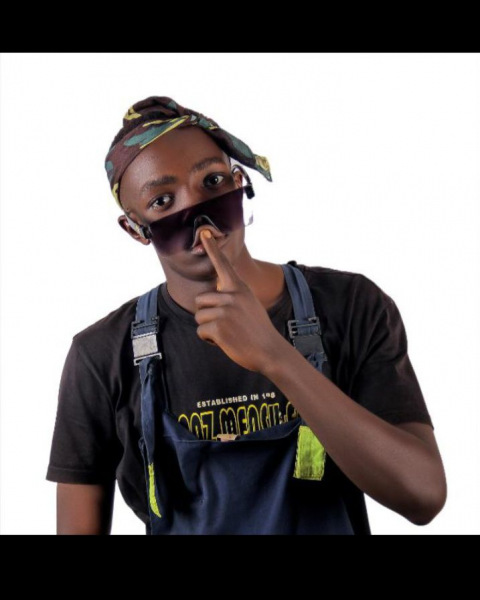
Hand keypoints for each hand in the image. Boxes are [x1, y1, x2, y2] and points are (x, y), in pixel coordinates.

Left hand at [194, 230, 287, 372]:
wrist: (270, 350)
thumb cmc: (258, 330)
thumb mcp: (249, 304)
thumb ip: (232, 296)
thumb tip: (213, 294)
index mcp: (239, 288)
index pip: (223, 265)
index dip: (212, 249)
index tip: (205, 234)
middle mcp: (231, 296)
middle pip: (200, 300)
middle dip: (207, 314)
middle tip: (226, 324)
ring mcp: (224, 311)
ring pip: (199, 317)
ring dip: (209, 328)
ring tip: (228, 332)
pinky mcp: (218, 326)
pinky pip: (201, 331)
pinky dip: (209, 339)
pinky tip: (225, 341)